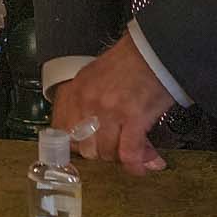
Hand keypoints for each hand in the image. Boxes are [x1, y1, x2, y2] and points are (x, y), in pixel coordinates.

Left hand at [50, 34, 171, 174]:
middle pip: (85, 147)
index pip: (62, 131)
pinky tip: (143, 165)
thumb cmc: (128, 62)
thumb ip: (88, 104)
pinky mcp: (133, 118)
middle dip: (102, 153)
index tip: (88, 148)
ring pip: (106, 152)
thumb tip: (94, 134)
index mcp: (76, 91)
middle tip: (118, 148)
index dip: (75, 145)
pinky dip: (136, 164)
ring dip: (121, 158)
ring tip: (136, 154)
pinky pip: (129, 153)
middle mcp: (87, 103)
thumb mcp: (95, 77)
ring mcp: (109, 111)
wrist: (153, 51)